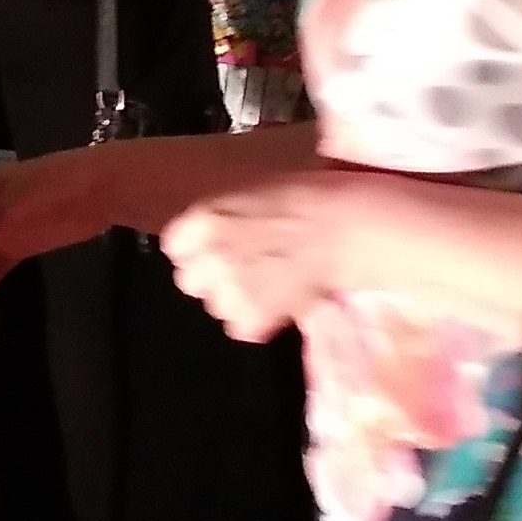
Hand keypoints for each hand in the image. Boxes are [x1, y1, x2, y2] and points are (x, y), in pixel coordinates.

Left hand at [161, 175, 350, 341]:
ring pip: (216, 306)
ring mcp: (229, 291)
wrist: (347, 228)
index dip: (197, 250)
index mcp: (202, 219)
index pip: (174, 248)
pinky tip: (281, 298)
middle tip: (247, 266)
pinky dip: (259, 319)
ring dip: (237, 298)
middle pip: (189, 281)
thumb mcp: (246, 194)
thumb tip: (198, 243)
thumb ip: (216, 220)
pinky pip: (241, 327)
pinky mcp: (252, 319)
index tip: (219, 248)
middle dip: (212, 277)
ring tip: (271, 280)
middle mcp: (208, 256)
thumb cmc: (305, 199)